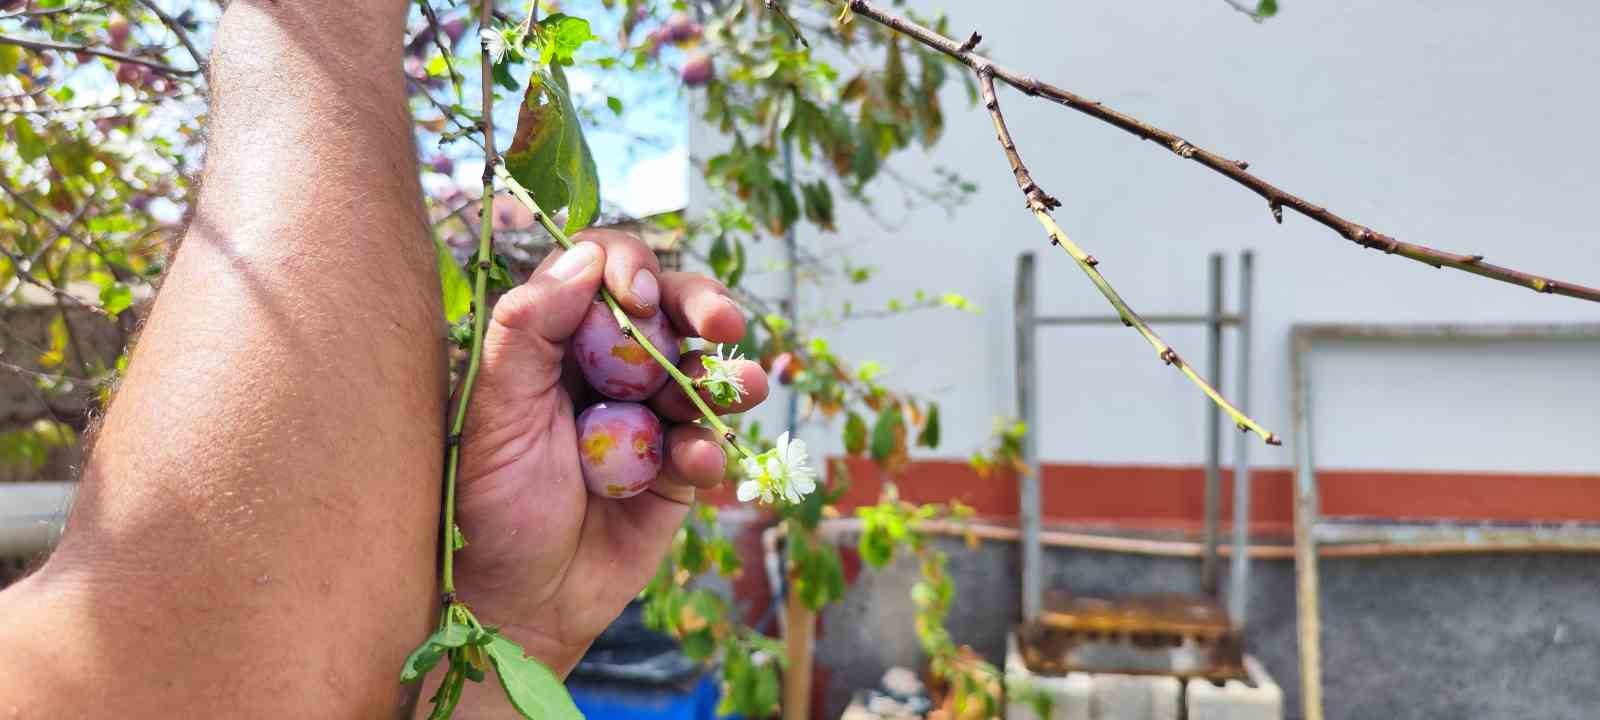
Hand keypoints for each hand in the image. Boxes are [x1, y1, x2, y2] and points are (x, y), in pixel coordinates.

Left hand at [446, 230, 768, 688]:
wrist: (518, 606)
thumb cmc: (488, 508)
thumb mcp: (493, 414)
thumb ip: (528, 331)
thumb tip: (585, 259)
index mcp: (555, 343)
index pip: (600, 273)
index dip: (629, 269)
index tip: (639, 300)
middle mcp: (605, 368)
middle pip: (668, 308)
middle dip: (701, 304)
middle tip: (722, 322)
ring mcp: (647, 416)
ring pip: (702, 369)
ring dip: (727, 374)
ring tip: (742, 389)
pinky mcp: (677, 468)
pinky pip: (708, 440)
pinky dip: (710, 446)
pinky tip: (695, 464)